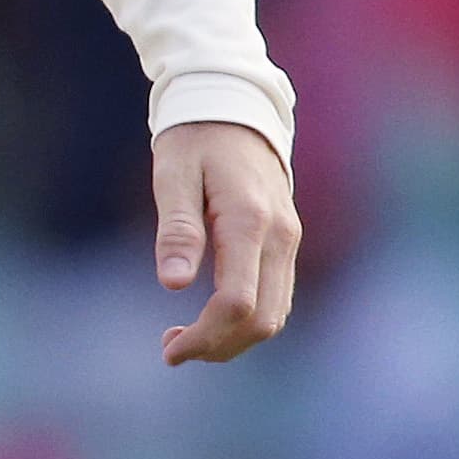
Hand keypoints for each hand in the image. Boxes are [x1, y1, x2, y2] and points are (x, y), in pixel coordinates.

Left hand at [153, 120, 299, 363]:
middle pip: (264, 319)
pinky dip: (248, 319)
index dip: (205, 335)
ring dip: (235, 338)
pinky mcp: (286, 242)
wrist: (235, 108)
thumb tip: (172, 285)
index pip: (237, 301)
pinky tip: (211, 319)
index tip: (168, 349)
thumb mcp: (172, 174)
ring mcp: (290, 241)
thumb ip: (176, 228)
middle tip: (171, 350)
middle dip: (220, 346)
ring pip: (276, 313)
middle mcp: (281, 237)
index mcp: (249, 221)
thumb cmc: (194, 139)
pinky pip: (276, 296)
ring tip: (185, 339)